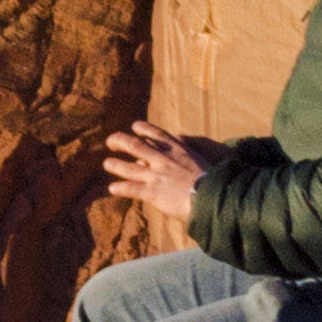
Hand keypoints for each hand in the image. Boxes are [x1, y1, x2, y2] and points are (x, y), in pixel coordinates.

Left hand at [101, 125, 222, 223]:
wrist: (213, 196)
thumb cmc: (214, 180)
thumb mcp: (201, 158)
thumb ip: (187, 150)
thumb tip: (180, 138)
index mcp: (177, 150)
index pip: (156, 134)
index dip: (143, 128)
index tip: (134, 126)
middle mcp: (163, 160)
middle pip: (135, 145)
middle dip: (119, 141)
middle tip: (110, 141)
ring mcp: (155, 175)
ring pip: (127, 167)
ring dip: (115, 164)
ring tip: (107, 163)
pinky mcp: (151, 192)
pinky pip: (130, 188)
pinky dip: (119, 188)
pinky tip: (112, 188)